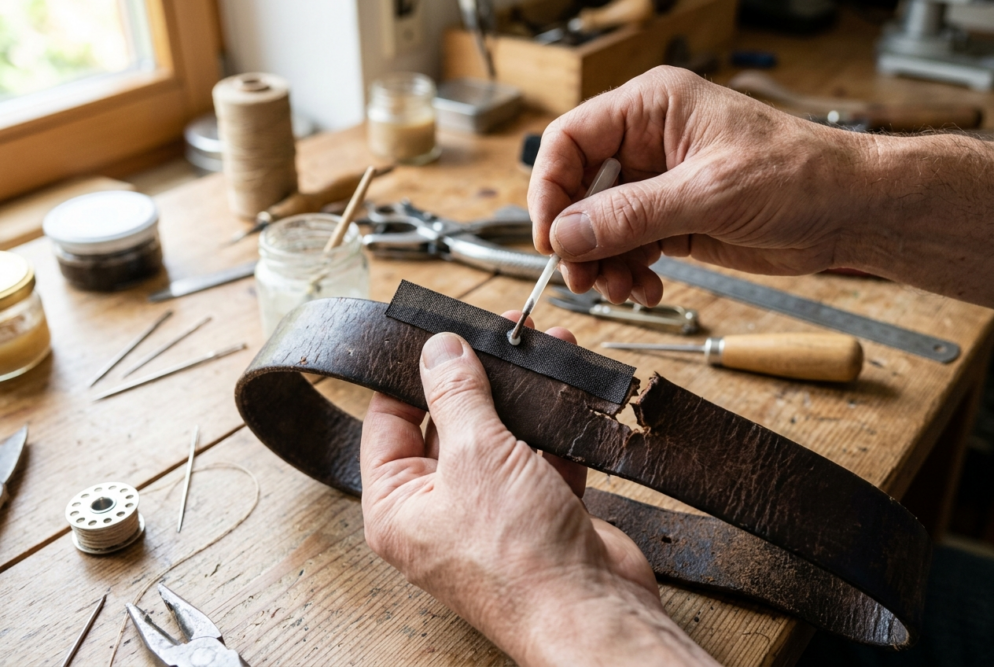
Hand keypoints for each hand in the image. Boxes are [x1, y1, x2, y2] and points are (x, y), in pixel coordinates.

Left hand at [360, 315, 716, 665]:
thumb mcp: (476, 456)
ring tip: (542, 347)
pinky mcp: (538, 513)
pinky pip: (540, 457)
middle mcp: (438, 511)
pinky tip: (568, 389)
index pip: (388, 422)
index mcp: (398, 506)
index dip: (409, 373)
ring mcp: (491, 512)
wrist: (594, 613)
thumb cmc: (519, 556)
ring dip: (524, 395)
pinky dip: (556, 425)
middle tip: (498, 331)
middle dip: (479, 376)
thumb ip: (456, 395)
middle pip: (449, 424)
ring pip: (501, 436)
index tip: (435, 333)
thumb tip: (438, 349)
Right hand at [528, 66, 865, 304]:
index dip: (550, 189)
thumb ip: (632, 214)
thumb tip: (566, 234)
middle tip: (585, 279)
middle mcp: (647, 143)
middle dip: (578, 239)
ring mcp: (658, 185)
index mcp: (652, 108)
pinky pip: (628, 249)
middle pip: (578, 190)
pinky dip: (628, 274)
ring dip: (603, 264)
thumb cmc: (800, 174)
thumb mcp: (710, 192)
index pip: (570, 140)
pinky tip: (647, 289)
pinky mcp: (672, 220)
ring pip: (599, 227)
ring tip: (624, 290)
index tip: (551, 238)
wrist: (851, 211)